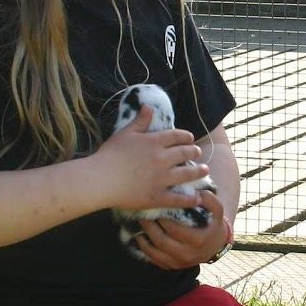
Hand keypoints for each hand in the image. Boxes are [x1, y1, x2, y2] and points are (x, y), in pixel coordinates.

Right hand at [90, 104, 210, 214]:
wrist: (100, 179)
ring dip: (198, 171)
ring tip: (205, 170)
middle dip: (194, 152)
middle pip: (185, 153)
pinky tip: (197, 198)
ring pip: (186, 174)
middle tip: (198, 152)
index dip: (185, 136)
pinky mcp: (157, 197)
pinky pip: (178, 199)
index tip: (190, 138)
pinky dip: (189, 199)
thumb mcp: (125, 132)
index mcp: (154, 142)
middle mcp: (162, 159)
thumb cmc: (109, 154)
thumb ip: (140, 120)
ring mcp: (162, 179)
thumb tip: (149, 106)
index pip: (176, 136)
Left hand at [133, 189, 228, 270]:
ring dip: (143, 237)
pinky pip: (153, 259)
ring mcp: (178, 263)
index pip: (174, 229)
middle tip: (142, 213)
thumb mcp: (218, 211)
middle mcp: (187, 255)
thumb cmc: (213, 225)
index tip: (156, 207)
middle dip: (149, 226)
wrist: (215, 246)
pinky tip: (140, 236)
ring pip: (154, 251)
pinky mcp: (171, 267)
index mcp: (198, 240)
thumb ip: (209, 200)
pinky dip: (144, 247)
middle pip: (161, 240)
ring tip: (138, 223)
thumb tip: (196, 193)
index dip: (163, 218)